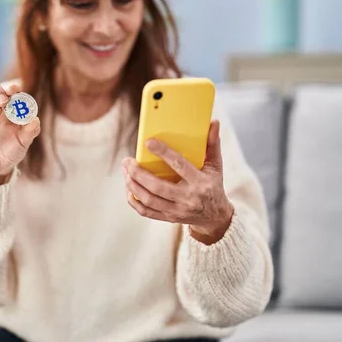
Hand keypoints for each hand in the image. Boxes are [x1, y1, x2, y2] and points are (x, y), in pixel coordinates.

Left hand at [122, 120, 233, 244]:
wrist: (215, 217)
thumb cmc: (213, 186)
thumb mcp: (216, 166)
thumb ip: (212, 144)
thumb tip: (213, 123)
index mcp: (200, 183)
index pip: (180, 165)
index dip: (164, 153)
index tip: (148, 142)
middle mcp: (188, 198)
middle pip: (157, 186)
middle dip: (138, 173)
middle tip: (127, 161)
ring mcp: (177, 211)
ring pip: (149, 199)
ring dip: (133, 185)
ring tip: (125, 171)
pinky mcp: (168, 218)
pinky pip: (146, 211)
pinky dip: (134, 200)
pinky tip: (129, 187)